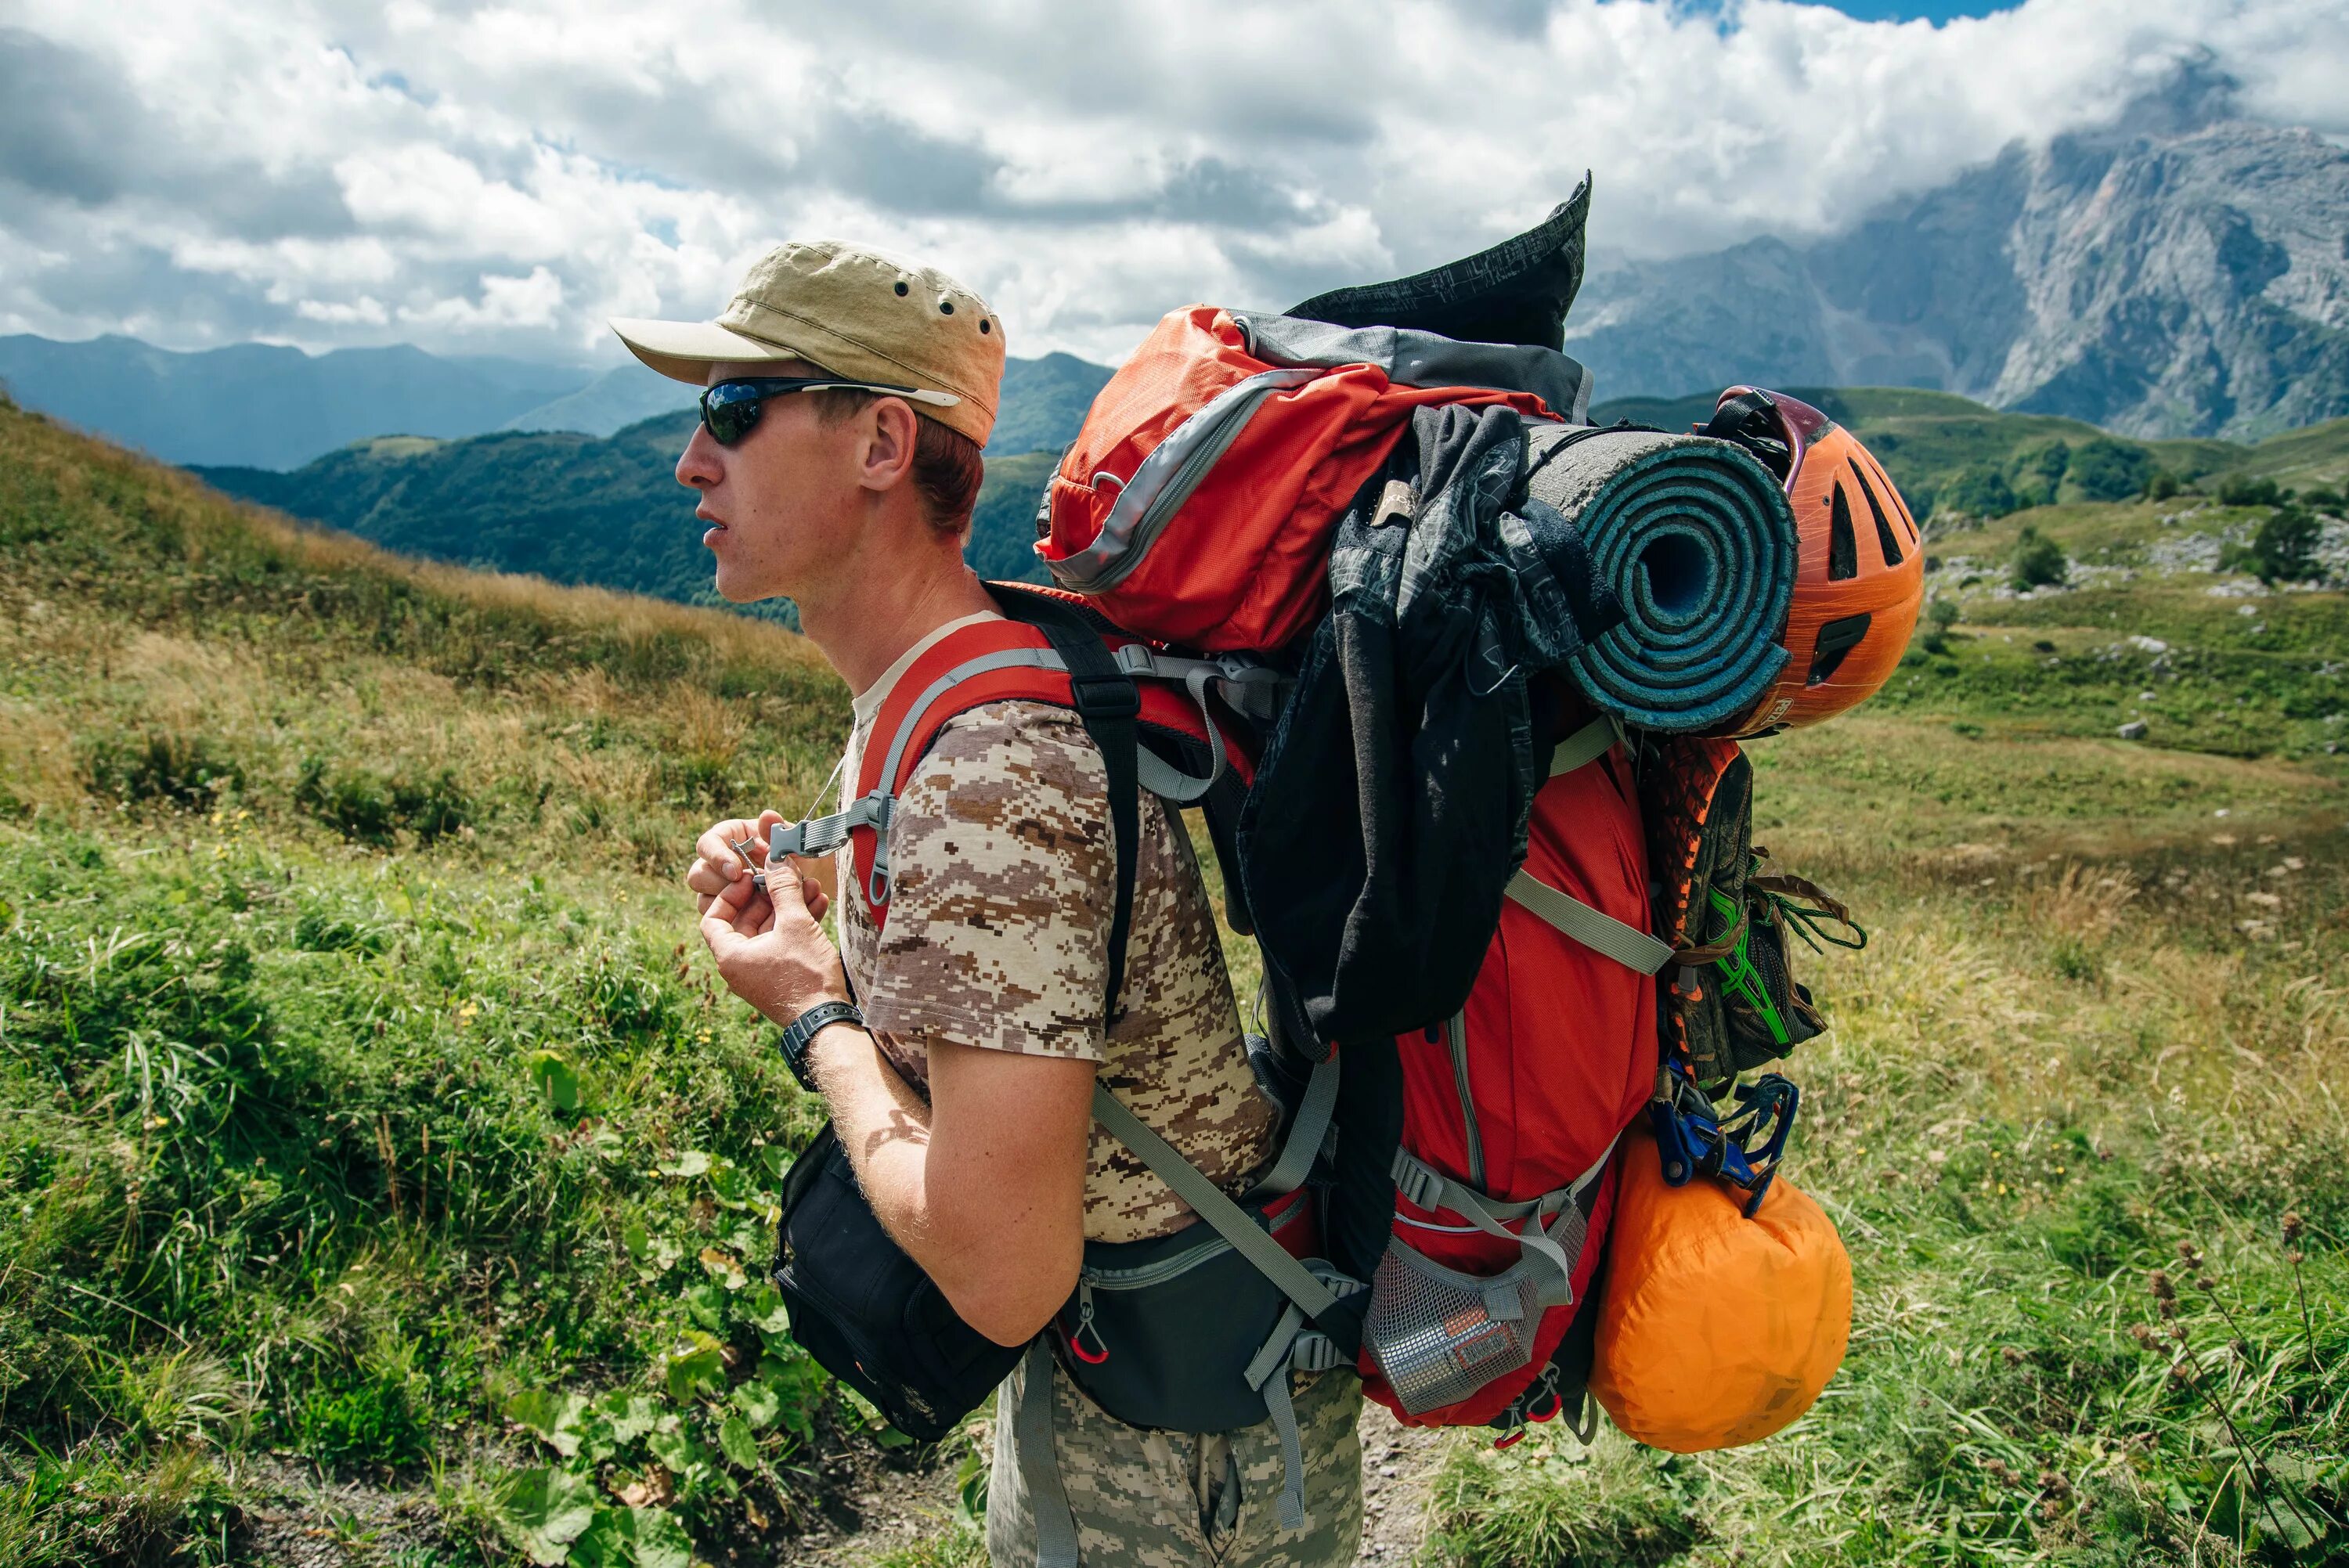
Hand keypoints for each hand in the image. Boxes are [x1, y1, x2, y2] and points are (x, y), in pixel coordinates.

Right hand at [688, 810, 832, 920]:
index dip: (716, 857)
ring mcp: (722, 890)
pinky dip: (743, 922)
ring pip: (706, 902)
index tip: (736, 871)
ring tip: (763, 905)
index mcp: (728, 839)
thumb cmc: (798, 855)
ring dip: (731, 906)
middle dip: (719, 886)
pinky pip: (724, 921)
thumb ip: (780, 830)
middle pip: (698, 876)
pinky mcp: (730, 912)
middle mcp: (719, 865)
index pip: (706, 845)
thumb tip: (767, 816)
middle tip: (746, 892)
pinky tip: (769, 919)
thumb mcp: (793, 842)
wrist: (813, 880)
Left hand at [698, 845, 847, 1028]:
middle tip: (787, 877)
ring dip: (788, 908)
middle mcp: (740, 966)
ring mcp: (760, 972)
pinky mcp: (779, 976)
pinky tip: (817, 906)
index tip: (752, 878)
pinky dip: (795, 925)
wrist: (826, 1019)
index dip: (731, 894)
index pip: (714, 917)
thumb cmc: (804, 976)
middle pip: (745, 920)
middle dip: (770, 896)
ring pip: (768, 930)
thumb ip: (783, 889)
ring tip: (811, 888)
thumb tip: (776, 860)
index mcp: (730, 956)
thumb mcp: (794, 925)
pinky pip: (781, 943)